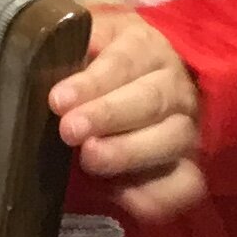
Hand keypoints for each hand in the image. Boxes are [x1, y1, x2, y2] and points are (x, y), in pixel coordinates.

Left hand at [51, 8, 207, 223]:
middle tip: (70, 130)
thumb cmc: (102, 63)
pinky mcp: (189, 169)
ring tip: (90, 158)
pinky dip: (157, 193)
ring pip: (171, 139)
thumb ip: (72, 44)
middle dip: (108, 115)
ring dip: (129, 151)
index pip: (124, 61)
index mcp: (146, 48)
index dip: (92, 81)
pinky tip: (121, 195)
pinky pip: (185, 186)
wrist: (144, 88)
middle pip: (150, 100)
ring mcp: (187, 129)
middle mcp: (175, 87)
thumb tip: (47, 47)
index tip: (58, 100)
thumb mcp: (89, 41)